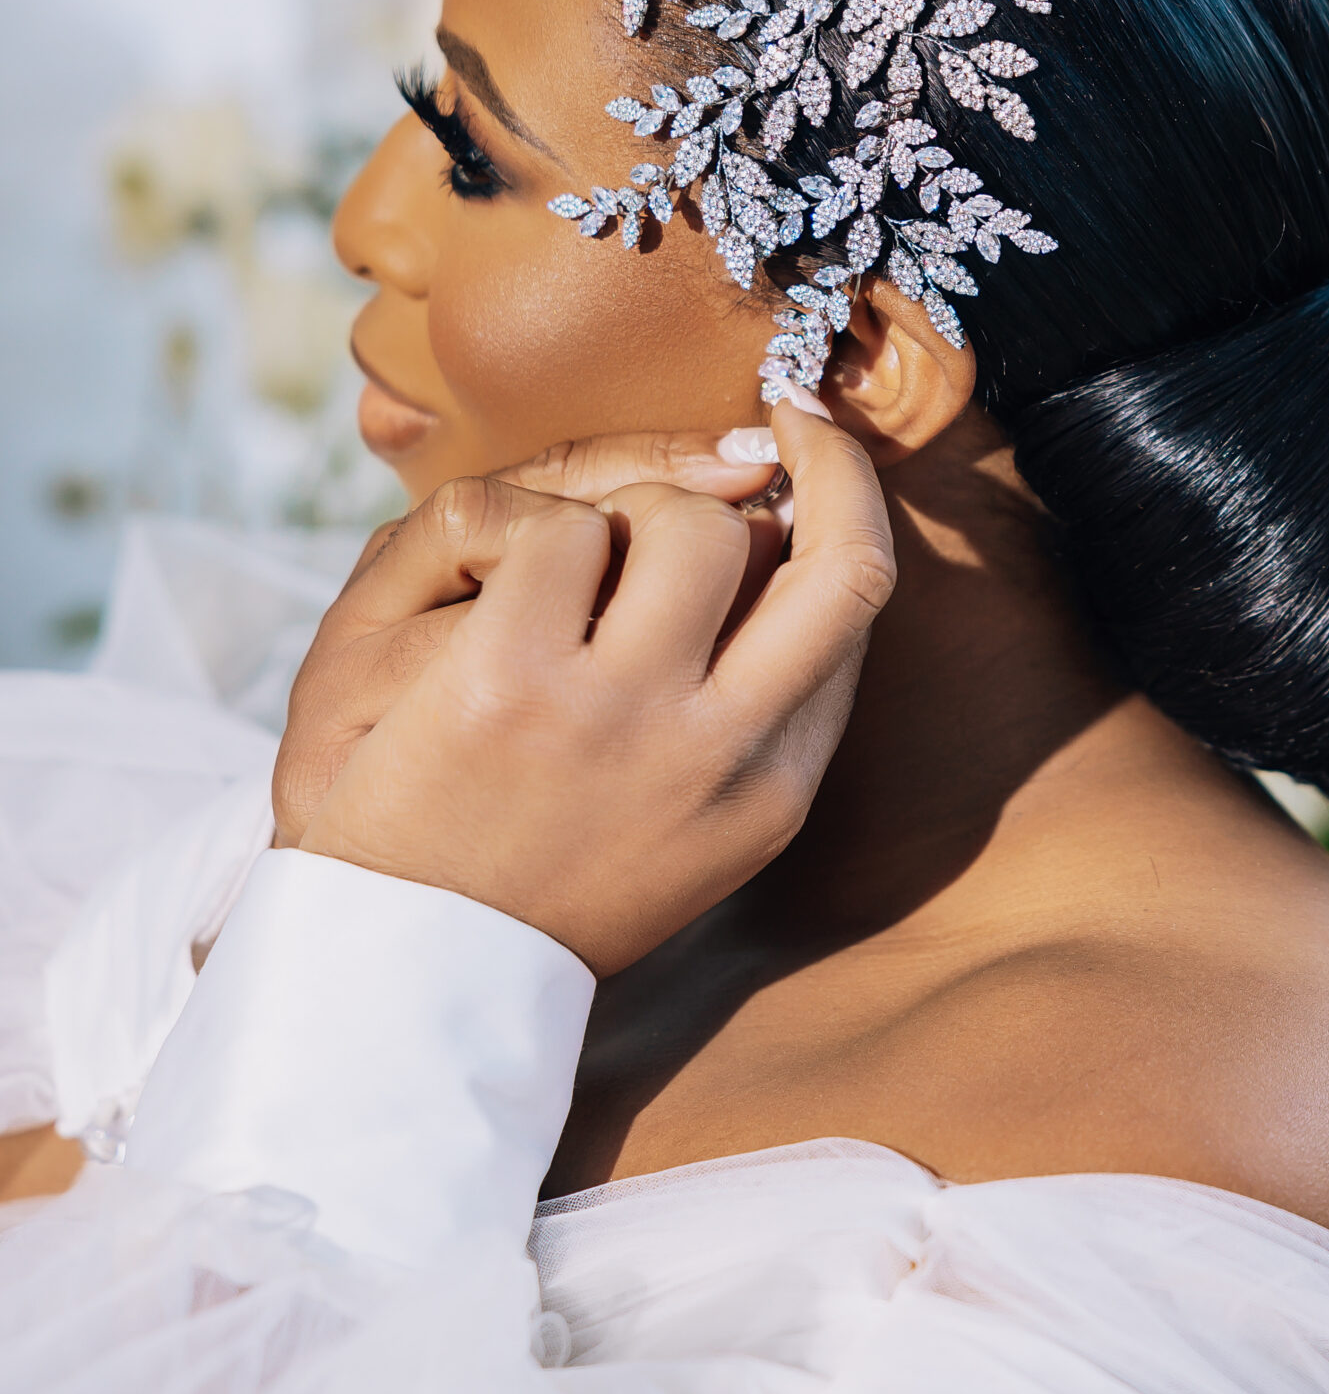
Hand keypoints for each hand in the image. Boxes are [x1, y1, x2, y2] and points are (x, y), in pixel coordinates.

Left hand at [293, 405, 894, 974]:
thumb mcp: (689, 826)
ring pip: (690, 522)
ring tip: (578, 558)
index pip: (856, 612)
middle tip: (778, 418)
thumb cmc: (543, 881)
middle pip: (842, 559)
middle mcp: (721, 755)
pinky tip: (488, 584)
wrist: (408, 975)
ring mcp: (620, 715)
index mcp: (772, 790)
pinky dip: (521, 526)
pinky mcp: (510, 681)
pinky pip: (553, 528)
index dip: (840, 509)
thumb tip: (784, 530)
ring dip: (636, 506)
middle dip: (827, 461)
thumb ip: (749, 705)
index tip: (804, 454)